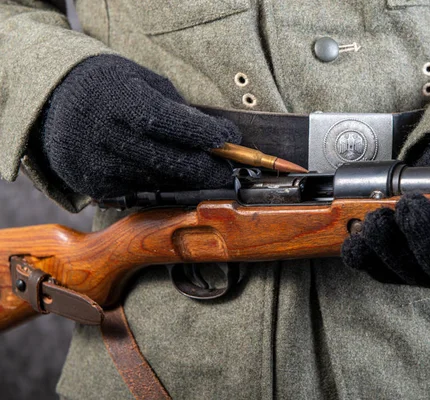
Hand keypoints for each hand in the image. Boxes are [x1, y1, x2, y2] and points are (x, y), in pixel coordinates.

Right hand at [38, 55, 241, 198]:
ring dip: (187, 182)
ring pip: (157, 183)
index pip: (169, 123)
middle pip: (168, 162)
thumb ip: (176, 108)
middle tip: (227, 170)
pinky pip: (137, 193)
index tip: (229, 138)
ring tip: (205, 175)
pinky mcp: (92, 185)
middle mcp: (103, 134)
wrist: (53, 99)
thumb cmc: (109, 86)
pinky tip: (170, 179)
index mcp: (117, 100)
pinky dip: (160, 188)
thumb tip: (214, 135)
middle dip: (206, 169)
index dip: (203, 135)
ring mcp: (96, 164)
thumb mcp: (142, 81)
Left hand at [341, 113, 429, 287]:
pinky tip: (355, 241)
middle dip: (423, 239)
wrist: (426, 174)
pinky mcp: (394, 270)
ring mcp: (426, 271)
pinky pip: (378, 270)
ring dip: (389, 247)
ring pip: (407, 272)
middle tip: (410, 208)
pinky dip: (364, 257)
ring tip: (377, 219)